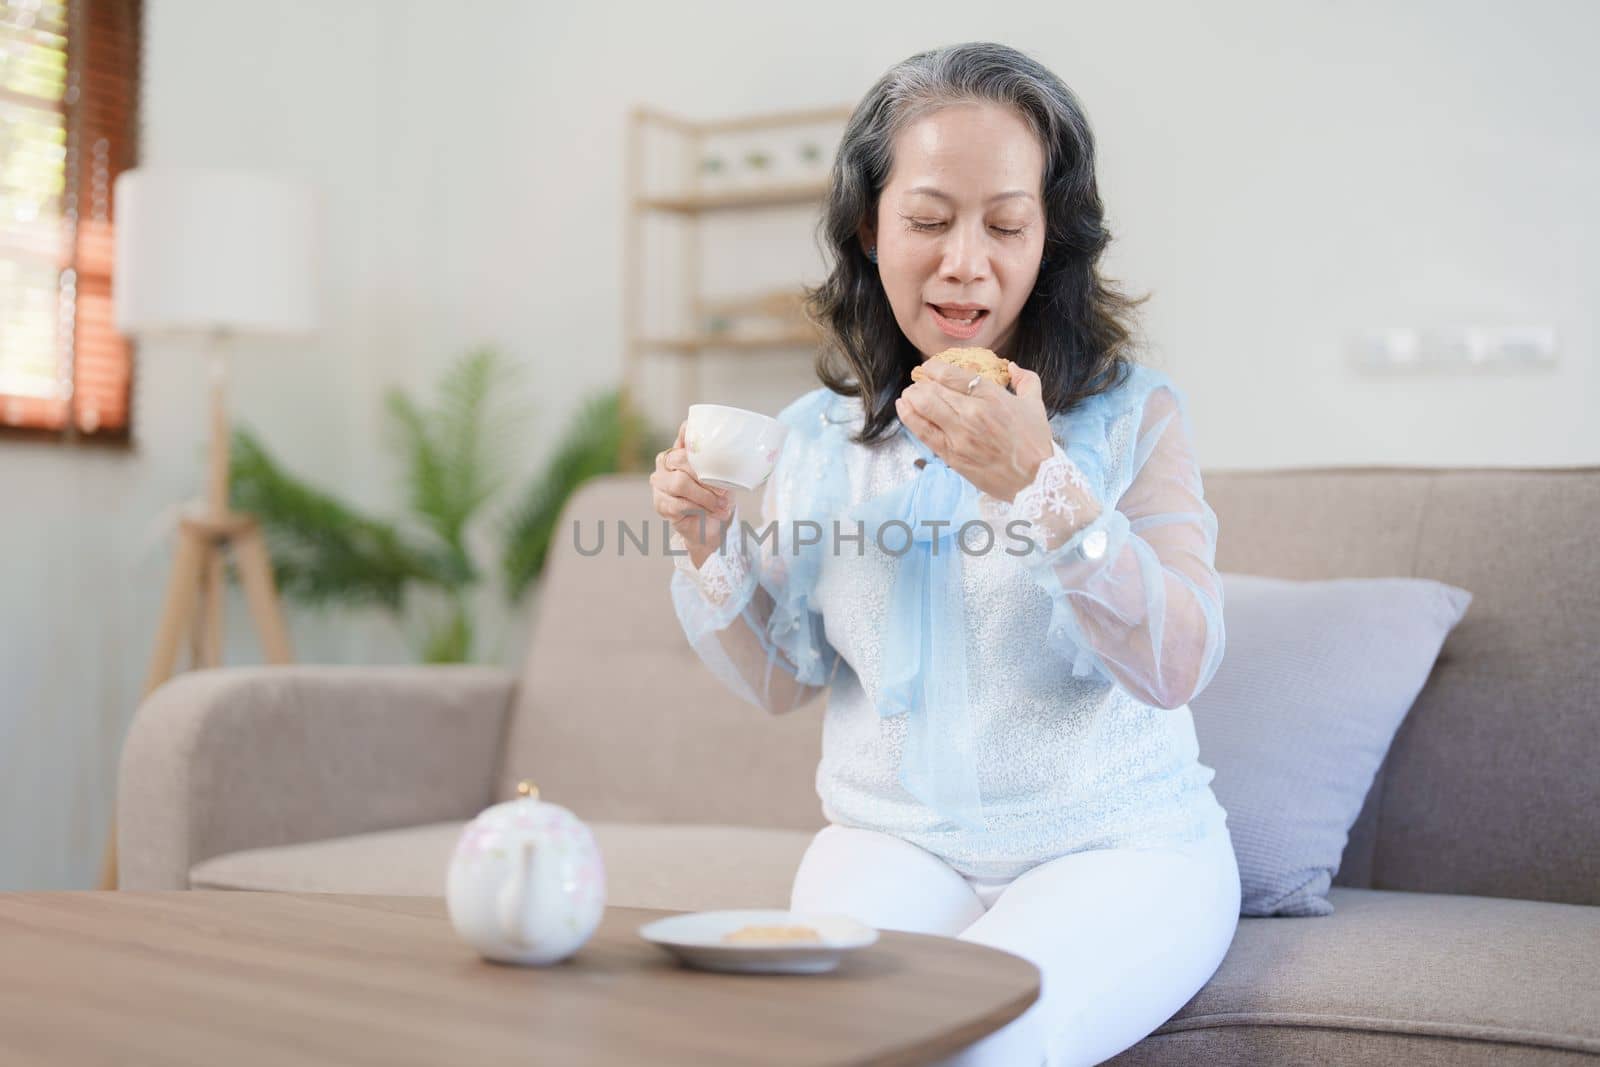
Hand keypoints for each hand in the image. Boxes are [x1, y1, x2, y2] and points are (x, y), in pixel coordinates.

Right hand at [650, 420, 733, 567]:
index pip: (684, 436)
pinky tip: (710, 513)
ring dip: (704, 496)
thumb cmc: (715, 495)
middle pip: (679, 460)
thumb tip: (729, 451)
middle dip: (704, 477)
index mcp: (680, 449)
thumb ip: (718, 461)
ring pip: (680, 483)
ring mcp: (659, 483)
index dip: (692, 438)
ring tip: (720, 506)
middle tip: (722, 491)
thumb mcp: (722, 476)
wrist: (710, 525)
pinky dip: (699, 509)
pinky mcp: (660, 504)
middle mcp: (665, 463)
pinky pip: (679, 504)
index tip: (703, 440)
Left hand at [896, 358, 1054, 501]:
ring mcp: (959, 435)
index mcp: (991, 396)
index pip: (950, 374)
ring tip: (909, 395)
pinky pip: (923, 432)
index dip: (933, 367)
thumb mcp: (1036, 404)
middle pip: (932, 389)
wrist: (1035, 480)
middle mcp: (972, 413)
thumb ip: (1026, 379)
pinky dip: (909, 416)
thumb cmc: (1035, 443)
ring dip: (911, 397)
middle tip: (919, 384)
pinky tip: (903, 407)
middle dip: (921, 383)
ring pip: (923, 407)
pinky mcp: (952, 455)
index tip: (929, 368)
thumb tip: (1012, 366)